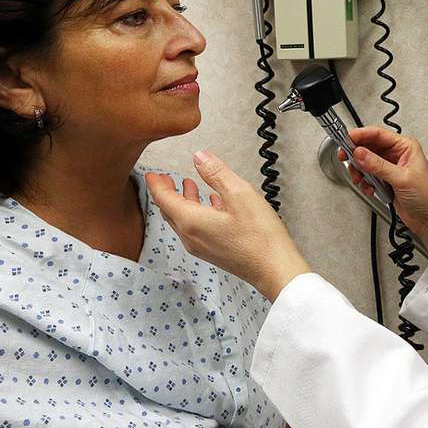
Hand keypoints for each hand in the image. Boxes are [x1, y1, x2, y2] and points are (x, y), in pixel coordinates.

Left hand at [144, 151, 311, 300]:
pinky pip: (196, 230)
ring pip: (183, 221)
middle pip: (170, 211)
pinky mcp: (214, 253)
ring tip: (188, 186)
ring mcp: (202, 247)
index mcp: (192, 222)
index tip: (152, 174)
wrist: (275, 269)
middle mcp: (192, 237)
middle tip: (165, 179)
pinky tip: (212, 205)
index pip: (164, 199)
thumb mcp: (239, 194)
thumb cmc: (260, 237)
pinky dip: (197, 213)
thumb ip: (216, 173)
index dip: (157, 184)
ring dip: (184, 201)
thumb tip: (200, 157)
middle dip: (167, 192)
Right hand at [339, 126, 427, 267]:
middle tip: (346, 159)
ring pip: (366, 163)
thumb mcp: (402, 178)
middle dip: (357, 155)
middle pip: (369, 147)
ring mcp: (390, 169)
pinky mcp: (386, 182)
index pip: (378, 134)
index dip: (360, 135)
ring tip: (361, 179)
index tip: (346, 140)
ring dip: (360, 171)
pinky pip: (368, 177)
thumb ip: (378, 165)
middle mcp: (397, 155)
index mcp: (405, 146)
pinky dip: (365, 182)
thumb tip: (360, 153)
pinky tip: (371, 189)